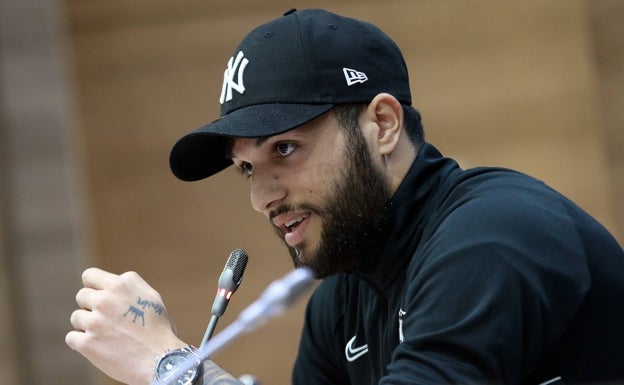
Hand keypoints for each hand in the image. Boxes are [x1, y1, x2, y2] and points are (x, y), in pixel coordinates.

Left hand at [66, 267, 186, 384]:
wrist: (160, 360)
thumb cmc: (159, 329)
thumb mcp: (152, 298)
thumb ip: (130, 285)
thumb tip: (113, 281)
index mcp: (120, 286)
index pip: (89, 275)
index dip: (93, 286)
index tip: (97, 295)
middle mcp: (105, 301)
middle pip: (81, 296)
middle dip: (91, 306)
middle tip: (107, 319)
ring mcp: (94, 322)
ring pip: (76, 317)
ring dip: (87, 325)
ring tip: (107, 335)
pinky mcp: (87, 344)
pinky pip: (72, 337)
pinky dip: (82, 343)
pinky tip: (99, 345)